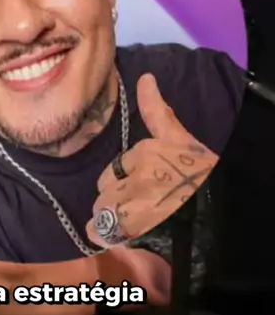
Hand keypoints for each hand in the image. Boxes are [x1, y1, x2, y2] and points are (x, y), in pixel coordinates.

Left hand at [86, 73, 217, 245]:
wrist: (215, 217)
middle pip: (106, 185)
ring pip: (101, 207)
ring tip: (132, 223)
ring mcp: (131, 204)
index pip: (119, 165)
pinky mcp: (129, 231)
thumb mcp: (182, 142)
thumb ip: (158, 114)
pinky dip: (105, 234)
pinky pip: (100, 230)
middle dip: (117, 195)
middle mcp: (135, 176)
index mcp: (147, 153)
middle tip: (139, 206)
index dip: (128, 178)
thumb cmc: (202, 177)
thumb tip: (145, 78)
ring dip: (111, 215)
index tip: (143, 187)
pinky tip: (120, 236)